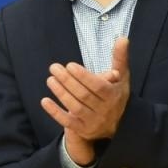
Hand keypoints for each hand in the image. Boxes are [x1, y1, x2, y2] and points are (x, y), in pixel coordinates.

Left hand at [42, 37, 130, 164]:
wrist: (117, 124)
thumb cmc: (115, 94)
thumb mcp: (122, 77)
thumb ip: (120, 58)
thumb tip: (122, 38)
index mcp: (114, 95)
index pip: (98, 86)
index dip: (83, 76)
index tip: (69, 65)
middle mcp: (105, 110)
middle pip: (84, 95)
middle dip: (67, 81)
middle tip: (54, 68)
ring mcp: (94, 121)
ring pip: (75, 107)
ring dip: (61, 93)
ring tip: (50, 79)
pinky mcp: (83, 130)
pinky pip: (68, 122)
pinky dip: (55, 112)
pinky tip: (44, 101)